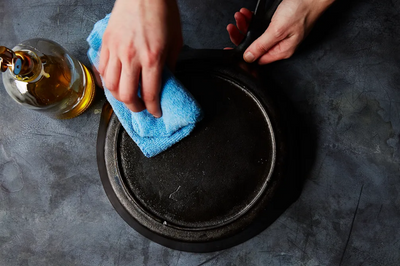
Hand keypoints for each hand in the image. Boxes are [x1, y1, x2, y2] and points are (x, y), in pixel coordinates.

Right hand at [99, 0, 182, 116]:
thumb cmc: (163, 13)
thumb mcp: (176, 42)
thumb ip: (170, 66)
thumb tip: (166, 82)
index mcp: (152, 58)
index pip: (150, 94)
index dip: (153, 108)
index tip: (155, 112)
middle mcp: (132, 58)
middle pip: (127, 95)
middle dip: (135, 107)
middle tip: (141, 107)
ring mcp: (116, 51)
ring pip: (110, 86)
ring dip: (119, 97)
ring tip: (127, 97)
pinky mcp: (106, 43)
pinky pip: (101, 69)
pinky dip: (107, 80)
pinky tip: (114, 82)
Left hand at [227, 0, 334, 63]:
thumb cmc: (301, 10)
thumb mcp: (277, 30)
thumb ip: (262, 45)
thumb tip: (249, 58)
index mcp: (282, 51)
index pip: (258, 59)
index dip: (244, 54)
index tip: (233, 46)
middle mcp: (280, 44)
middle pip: (254, 46)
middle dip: (241, 36)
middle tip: (233, 27)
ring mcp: (278, 34)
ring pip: (255, 35)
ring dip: (245, 25)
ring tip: (240, 16)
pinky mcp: (277, 23)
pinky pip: (260, 25)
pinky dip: (251, 19)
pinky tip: (246, 14)